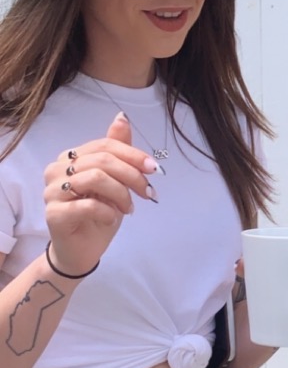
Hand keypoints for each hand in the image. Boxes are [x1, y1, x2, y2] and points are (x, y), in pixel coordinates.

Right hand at [44, 114, 160, 276]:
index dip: (133, 154)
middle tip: (148, 192)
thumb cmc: (98, 214)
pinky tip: (113, 218)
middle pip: (102, 160)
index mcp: (70, 157)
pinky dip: (108, 211)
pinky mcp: (53, 214)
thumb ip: (117, 151)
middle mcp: (56, 170)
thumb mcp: (115, 181)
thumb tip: (122, 117)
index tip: (155, 169)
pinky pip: (87, 205)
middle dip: (132, 175)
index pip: (104, 145)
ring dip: (121, 194)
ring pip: (95, 178)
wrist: (82, 250)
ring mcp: (51, 191)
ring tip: (128, 208)